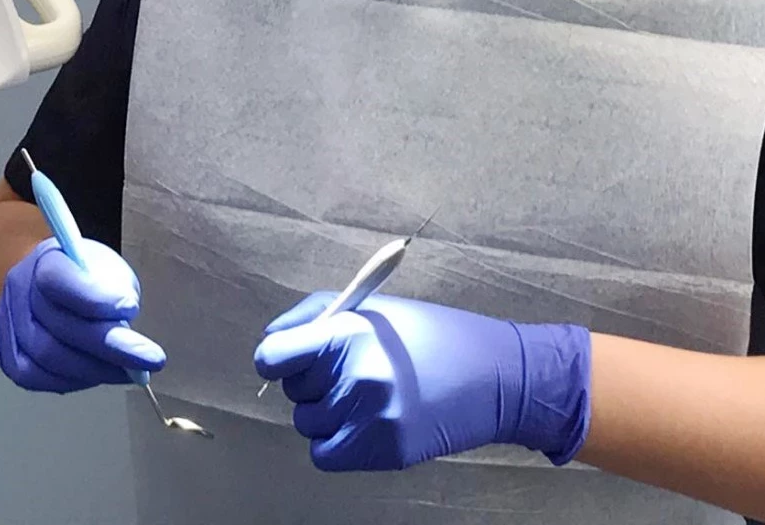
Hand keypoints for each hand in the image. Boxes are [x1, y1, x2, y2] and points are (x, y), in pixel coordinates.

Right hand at [0, 238, 164, 392]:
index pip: (60, 280)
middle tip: (149, 358)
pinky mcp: (9, 355)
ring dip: (96, 369)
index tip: (131, 309)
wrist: (45, 285)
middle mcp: (19, 291)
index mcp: (45, 259)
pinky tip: (100, 374)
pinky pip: (38, 377)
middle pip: (59, 327)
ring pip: (48, 358)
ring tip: (130, 370)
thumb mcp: (106, 266)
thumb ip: (114, 291)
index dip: (96, 299)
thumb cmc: (83, 274)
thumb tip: (124, 330)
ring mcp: (8, 325)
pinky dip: (74, 380)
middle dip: (110, 347)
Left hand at [253, 292, 590, 471]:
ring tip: (365, 394)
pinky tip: (364, 422)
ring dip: (325, 412)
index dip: (275, 357)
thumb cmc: (428, 334)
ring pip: (307, 423)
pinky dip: (335, 442)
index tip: (285, 358)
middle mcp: (355, 378)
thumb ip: (314, 315)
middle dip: (311, 380)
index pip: (273, 355)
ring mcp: (369, 419)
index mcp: (349, 333)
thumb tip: (271, 342)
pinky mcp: (382, 452)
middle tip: (350, 369)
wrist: (492, 374)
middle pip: (291, 390)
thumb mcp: (371, 308)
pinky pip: (324, 455)